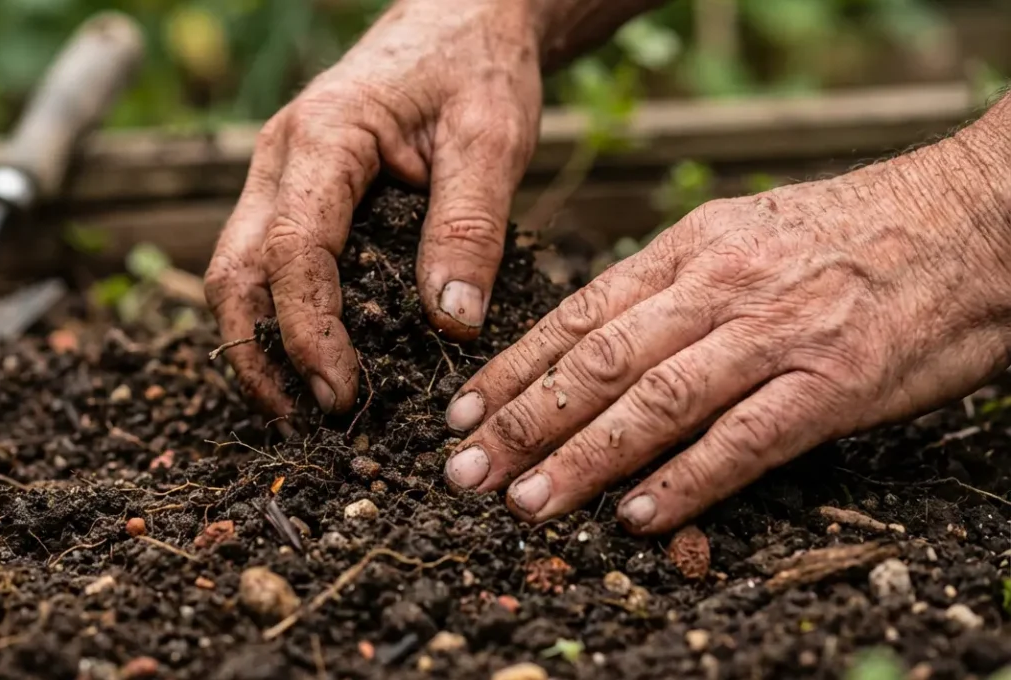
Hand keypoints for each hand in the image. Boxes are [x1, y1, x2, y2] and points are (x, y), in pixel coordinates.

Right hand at [204, 0, 540, 419]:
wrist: (460, 21)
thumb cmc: (475, 68)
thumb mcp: (492, 137)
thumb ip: (470, 225)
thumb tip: (452, 324)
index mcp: (325, 135)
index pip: (292, 250)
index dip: (308, 332)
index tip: (342, 393)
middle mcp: (280, 158)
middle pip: (235, 271)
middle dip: (260, 355)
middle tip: (310, 421)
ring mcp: (277, 176)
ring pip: (235, 272)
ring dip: (256, 344)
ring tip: (303, 407)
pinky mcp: (291, 194)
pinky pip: (262, 264)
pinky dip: (274, 318)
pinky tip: (309, 361)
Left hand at [443, 118, 1010, 533]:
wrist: (972, 221)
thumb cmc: (850, 236)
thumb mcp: (743, 233)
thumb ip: (670, 285)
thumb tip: (593, 339)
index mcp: (689, 249)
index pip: (578, 315)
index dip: (512, 370)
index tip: (462, 414)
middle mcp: (719, 288)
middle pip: (598, 362)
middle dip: (522, 421)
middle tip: (465, 472)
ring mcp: (775, 336)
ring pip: (655, 402)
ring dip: (582, 459)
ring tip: (527, 502)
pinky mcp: (832, 385)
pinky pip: (742, 441)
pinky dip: (684, 482)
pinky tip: (638, 518)